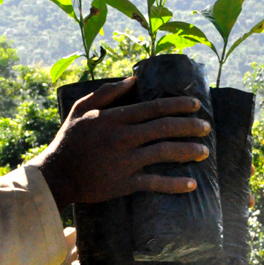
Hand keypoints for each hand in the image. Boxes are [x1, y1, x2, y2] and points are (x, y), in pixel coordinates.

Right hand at [29, 77, 210, 210]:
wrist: (57, 174)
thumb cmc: (70, 139)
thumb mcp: (81, 108)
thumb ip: (107, 92)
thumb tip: (132, 79)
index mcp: (115, 118)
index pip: (154, 108)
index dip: (178, 105)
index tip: (196, 105)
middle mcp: (123, 137)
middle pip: (164, 128)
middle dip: (189, 126)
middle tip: (206, 127)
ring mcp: (125, 161)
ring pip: (163, 153)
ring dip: (187, 151)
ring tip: (204, 151)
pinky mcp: (124, 183)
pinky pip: (154, 183)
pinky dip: (174, 184)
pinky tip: (191, 184)